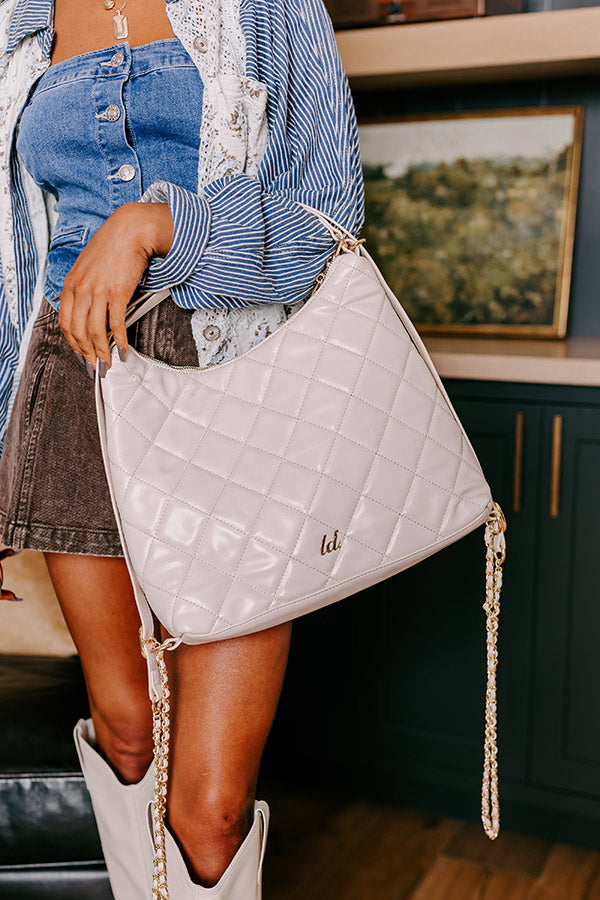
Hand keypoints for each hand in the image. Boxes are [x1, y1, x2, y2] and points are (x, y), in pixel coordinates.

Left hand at [58, 202, 173, 370]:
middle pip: (78, 331)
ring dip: (101, 352)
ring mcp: (98, 291)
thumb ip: (83, 289)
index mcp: (71, 284)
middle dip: (86, 354)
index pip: (65, 323)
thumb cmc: (112, 247)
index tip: (82, 355)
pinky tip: (122, 349)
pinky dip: (119, 340)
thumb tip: (88, 313)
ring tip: (108, 362)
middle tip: (95, 366)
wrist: (130, 230)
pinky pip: (115, 323)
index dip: (73, 344)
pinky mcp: (117, 292)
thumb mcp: (87, 268)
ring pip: (95, 331)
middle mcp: (81, 289)